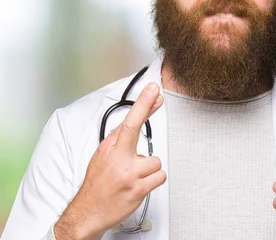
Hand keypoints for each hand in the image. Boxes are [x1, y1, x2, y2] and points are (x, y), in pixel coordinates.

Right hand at [54, 83, 165, 239]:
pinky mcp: (139, 189)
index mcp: (110, 149)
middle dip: (148, 108)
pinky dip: (153, 180)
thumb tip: (137, 118)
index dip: (142, 104)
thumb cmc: (98, 182)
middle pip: (137, 128)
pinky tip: (140, 184)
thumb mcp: (103, 155)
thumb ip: (121, 138)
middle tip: (157, 95)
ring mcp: (130, 174)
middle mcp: (119, 159)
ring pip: (156, 161)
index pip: (128, 122)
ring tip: (135, 176)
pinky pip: (159, 177)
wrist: (89, 211)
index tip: (153, 90)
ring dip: (149, 168)